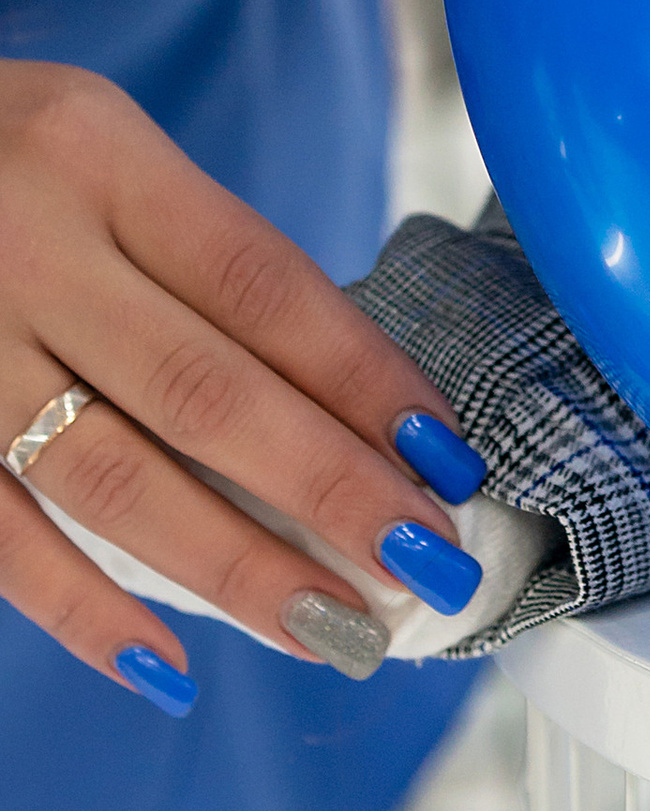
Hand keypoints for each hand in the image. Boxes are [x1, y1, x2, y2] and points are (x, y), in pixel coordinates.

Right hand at [0, 64, 487, 706]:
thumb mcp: (95, 146)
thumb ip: (189, 249)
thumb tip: (340, 397)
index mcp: (99, 157)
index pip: (260, 283)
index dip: (364, 375)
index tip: (447, 454)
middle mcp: (28, 248)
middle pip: (203, 390)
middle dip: (328, 489)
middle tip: (424, 563)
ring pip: (111, 479)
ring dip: (233, 566)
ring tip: (333, 627)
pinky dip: (82, 609)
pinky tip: (167, 664)